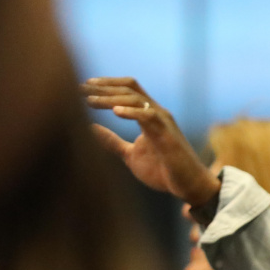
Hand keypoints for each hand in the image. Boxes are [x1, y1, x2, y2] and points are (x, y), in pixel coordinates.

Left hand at [82, 77, 219, 205]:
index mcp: (149, 115)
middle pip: (129, 89)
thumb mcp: (130, 154)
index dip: (106, 84)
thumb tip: (89, 129)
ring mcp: (163, 122)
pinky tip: (115, 112)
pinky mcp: (167, 135)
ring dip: (111, 98)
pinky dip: (132, 112)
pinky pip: (150, 117)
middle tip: (80, 88)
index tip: (84, 85)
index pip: (128, 88)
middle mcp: (157, 113)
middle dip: (103, 87)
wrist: (189, 185)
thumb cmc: (163, 170)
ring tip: (89, 101)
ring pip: (137, 99)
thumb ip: (112, 141)